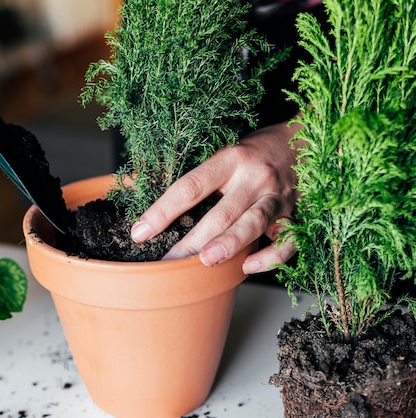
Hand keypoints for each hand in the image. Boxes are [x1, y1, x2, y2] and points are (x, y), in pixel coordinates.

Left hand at [130, 119, 303, 273]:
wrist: (305, 140)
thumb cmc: (255, 151)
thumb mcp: (224, 154)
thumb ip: (197, 178)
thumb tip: (145, 200)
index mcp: (230, 159)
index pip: (190, 187)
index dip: (162, 211)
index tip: (140, 232)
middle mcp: (254, 177)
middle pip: (220, 212)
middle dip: (192, 240)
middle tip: (169, 262)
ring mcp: (278, 197)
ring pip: (252, 223)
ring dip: (229, 244)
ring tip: (207, 262)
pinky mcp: (297, 214)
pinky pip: (287, 240)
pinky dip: (270, 257)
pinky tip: (249, 267)